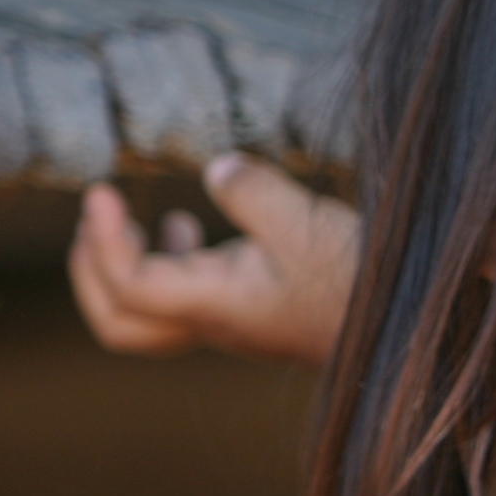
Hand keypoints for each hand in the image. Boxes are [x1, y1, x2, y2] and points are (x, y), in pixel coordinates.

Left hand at [68, 153, 359, 364]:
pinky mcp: (247, 306)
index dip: (103, 241)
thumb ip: (252, 192)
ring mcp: (229, 317)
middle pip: (119, 323)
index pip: (128, 287)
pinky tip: (189, 228)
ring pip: (147, 312)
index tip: (103, 192)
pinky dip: (169, 260)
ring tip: (135, 220)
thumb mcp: (306, 223)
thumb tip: (218, 170)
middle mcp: (213, 318)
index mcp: (215, 303)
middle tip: (99, 218)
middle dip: (93, 272)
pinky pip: (183, 295)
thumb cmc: (356, 281)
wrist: (403, 325)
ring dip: (124, 266)